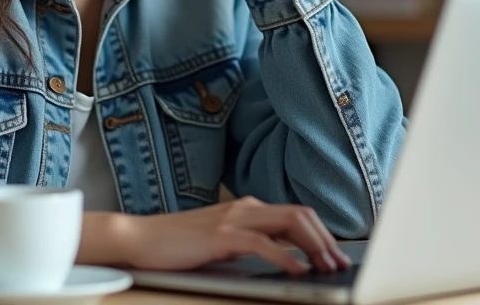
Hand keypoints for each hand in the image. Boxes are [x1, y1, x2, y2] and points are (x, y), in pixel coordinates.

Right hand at [104, 197, 352, 273]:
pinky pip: (262, 244)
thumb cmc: (177, 244)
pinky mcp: (221, 236)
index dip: (321, 233)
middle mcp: (245, 208)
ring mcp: (233, 219)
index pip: (295, 214)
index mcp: (247, 208)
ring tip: (327, 267)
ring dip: (314, 246)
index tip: (336, 254)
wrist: (140, 238)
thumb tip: (280, 258)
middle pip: (299, 215)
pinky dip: (286, 257)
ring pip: (288, 224)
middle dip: (325, 239)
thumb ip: (248, 243)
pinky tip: (298, 270)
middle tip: (340, 263)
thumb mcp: (221, 241)